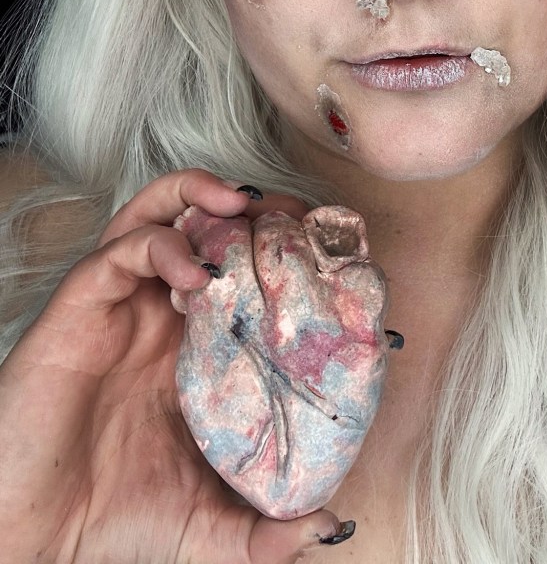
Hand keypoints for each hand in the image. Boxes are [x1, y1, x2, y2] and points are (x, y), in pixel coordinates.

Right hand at [0, 170, 347, 562]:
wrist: (33, 541)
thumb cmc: (114, 520)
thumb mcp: (209, 526)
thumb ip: (267, 532)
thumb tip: (334, 526)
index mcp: (192, 346)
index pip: (239, 272)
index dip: (279, 250)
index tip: (326, 248)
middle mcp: (158, 314)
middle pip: (201, 227)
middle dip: (249, 208)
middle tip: (290, 212)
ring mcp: (120, 306)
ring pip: (155, 217)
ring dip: (199, 196)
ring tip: (243, 205)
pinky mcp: (81, 307)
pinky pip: (119, 251)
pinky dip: (161, 244)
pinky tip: (196, 273)